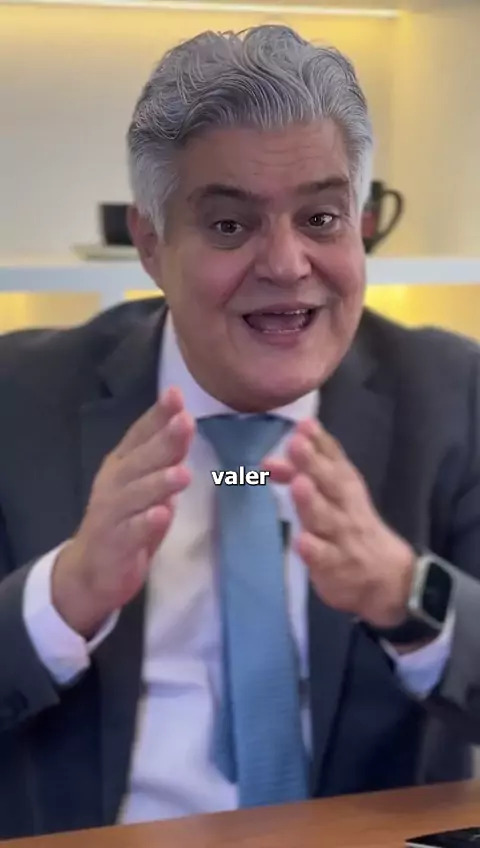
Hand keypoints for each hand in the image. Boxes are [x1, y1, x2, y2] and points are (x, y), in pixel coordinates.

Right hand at [52, 387, 193, 637]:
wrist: (91, 570)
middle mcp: (114, 483)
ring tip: (183, 473)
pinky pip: (131, 532)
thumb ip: (165, 457)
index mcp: (122, 464)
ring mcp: (111, 514)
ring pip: (136, 495)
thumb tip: (186, 422)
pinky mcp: (114, 544)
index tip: (176, 394)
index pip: (140, 434)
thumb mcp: (147, 485)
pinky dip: (146, 524)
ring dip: (159, 483)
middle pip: (140, 460)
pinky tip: (162, 515)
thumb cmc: (127, 520)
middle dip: (163, 441)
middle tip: (186, 423)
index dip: (157, 415)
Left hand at [264, 419, 415, 628]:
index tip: (305, 425)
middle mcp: (345, 506)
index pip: (334, 458)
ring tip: (299, 484)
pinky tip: (301, 542)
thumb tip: (271, 458)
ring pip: (326, 518)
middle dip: (313, 463)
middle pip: (330, 483)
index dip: (319, 441)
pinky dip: (314, 550)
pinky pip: (325, 558)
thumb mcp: (332, 495)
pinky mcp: (337, 567)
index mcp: (345, 484)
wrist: (387, 577)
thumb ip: (303, 472)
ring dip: (311, 501)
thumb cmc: (349, 525)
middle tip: (297, 444)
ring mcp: (342, 537)